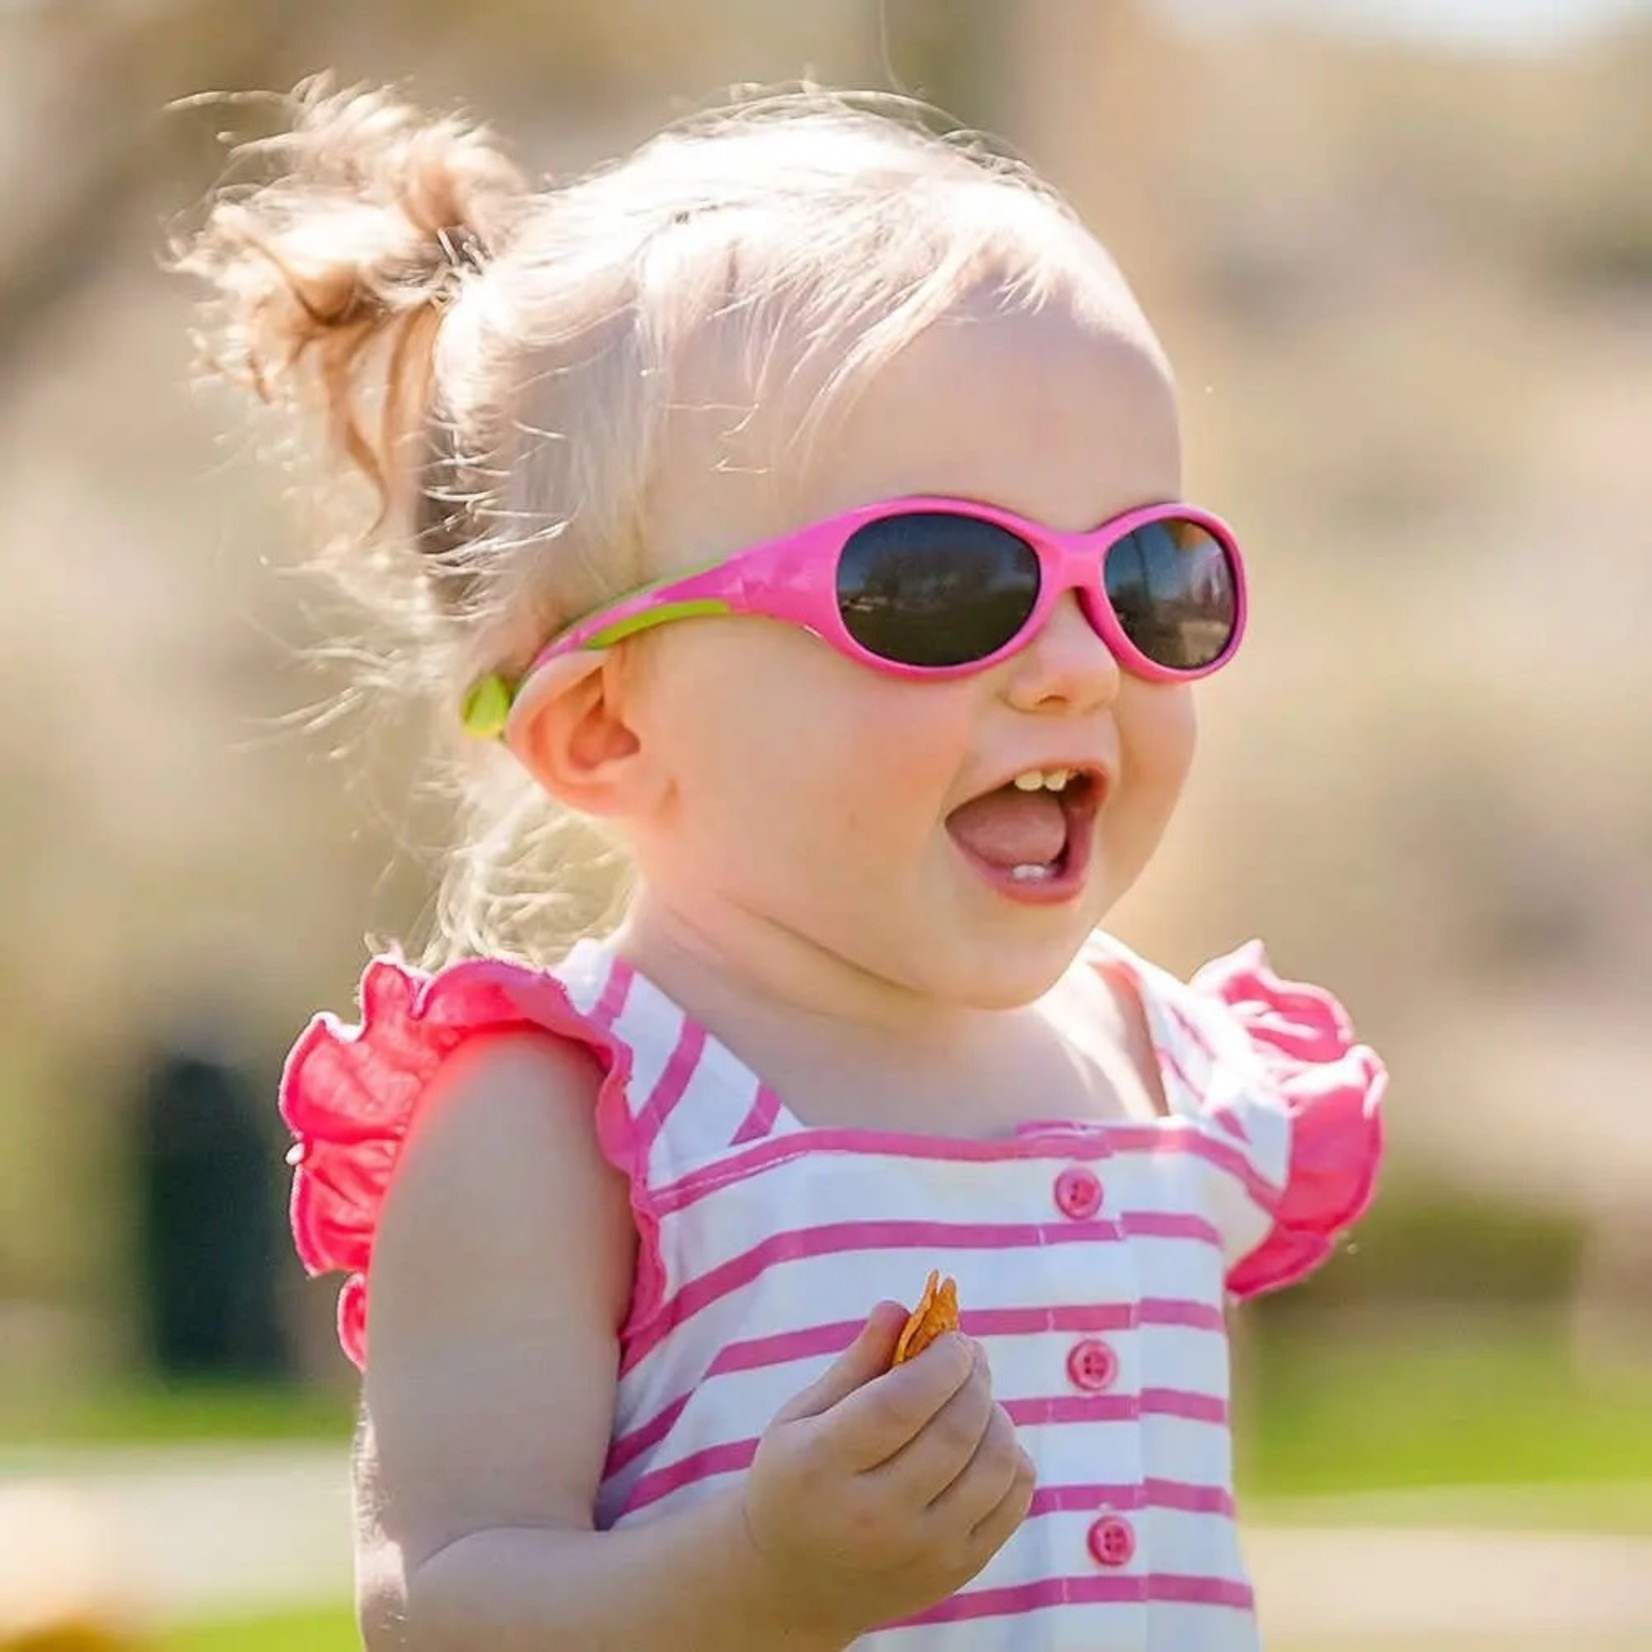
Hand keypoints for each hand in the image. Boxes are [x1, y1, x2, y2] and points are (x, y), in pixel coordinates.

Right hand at [740, 1302, 1035, 1639]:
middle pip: (954, 1431)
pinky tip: (985, 1443)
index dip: (941, 1361)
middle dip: (974, 1377)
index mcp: (823, 1467)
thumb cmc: (794, 1482)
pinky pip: (1013, 1503)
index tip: (953, 1338)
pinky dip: (1012, 1459)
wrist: (793, 1588)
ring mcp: (922, 1551)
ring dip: (996, 1414)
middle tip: (968, 1355)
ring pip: (994, 1466)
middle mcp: (874, 1517)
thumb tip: (900, 1308)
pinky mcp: (956, 1572)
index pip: (901, 1403)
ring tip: (975, 1398)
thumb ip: (855, 1363)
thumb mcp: (802, 1416)